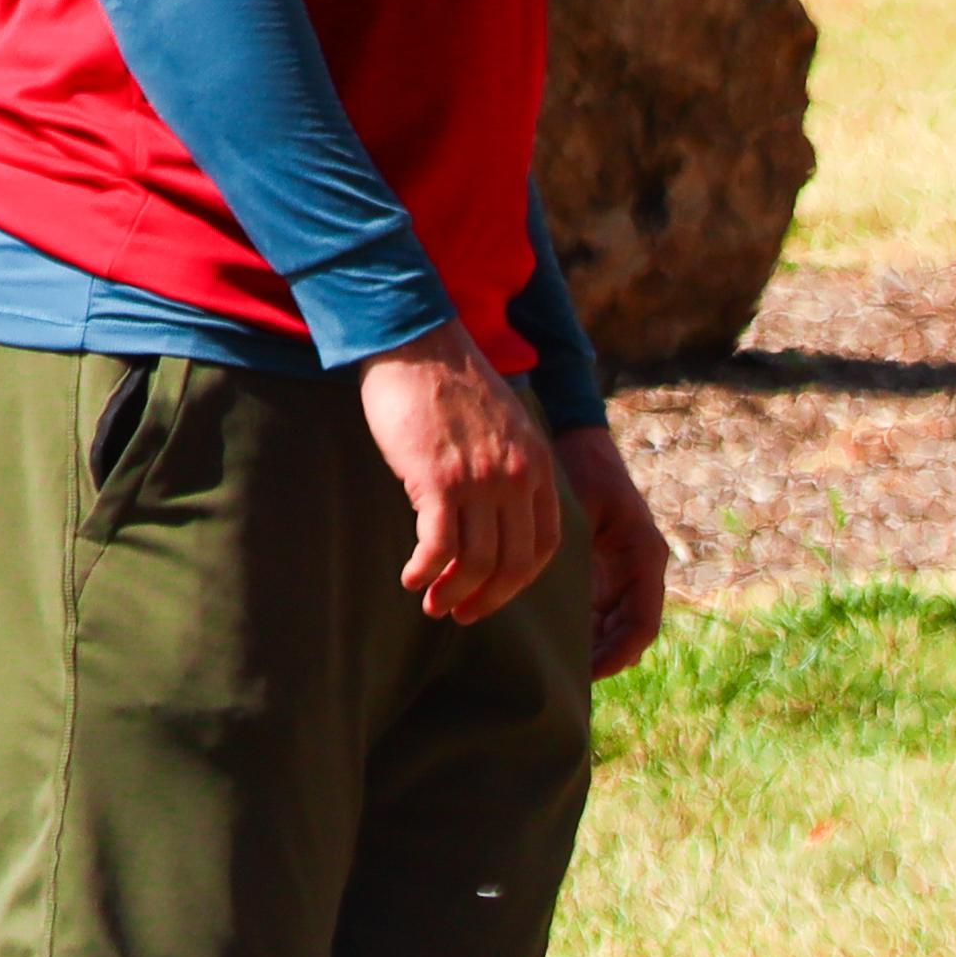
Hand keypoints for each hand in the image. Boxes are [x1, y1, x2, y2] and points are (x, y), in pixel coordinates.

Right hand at [359, 335, 564, 627]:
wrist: (418, 341)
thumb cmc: (451, 384)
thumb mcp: (504, 428)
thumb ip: (510, 468)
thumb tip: (493, 514)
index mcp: (539, 467)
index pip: (544, 544)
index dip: (520, 579)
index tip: (496, 593)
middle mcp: (517, 478)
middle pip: (515, 563)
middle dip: (488, 598)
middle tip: (460, 614)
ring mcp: (480, 481)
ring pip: (477, 561)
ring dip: (453, 592)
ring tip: (431, 603)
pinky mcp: (438, 480)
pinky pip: (438, 546)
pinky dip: (425, 571)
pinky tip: (411, 579)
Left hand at [558, 427, 672, 680]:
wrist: (579, 442)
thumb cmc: (581, 470)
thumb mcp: (580, 511)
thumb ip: (575, 554)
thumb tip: (558, 602)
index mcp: (643, 558)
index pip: (642, 622)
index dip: (617, 652)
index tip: (588, 671)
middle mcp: (639, 571)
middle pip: (629, 633)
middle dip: (602, 658)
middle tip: (565, 679)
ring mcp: (623, 573)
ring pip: (614, 628)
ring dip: (591, 647)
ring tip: (557, 667)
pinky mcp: (606, 571)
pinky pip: (600, 613)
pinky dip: (582, 630)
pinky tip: (553, 640)